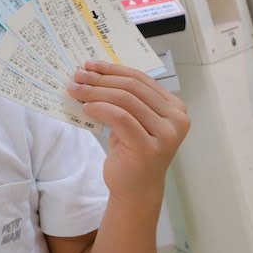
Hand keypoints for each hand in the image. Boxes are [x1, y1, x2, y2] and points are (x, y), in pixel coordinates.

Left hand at [68, 60, 188, 205]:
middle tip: (77, 76)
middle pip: (132, 88)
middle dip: (101, 79)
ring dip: (96, 92)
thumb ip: (123, 98)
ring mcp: (166, 134)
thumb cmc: (131, 151)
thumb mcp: (131, 119)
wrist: (136, 188)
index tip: (90, 64)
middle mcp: (176, 118)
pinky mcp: (149, 148)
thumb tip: (92, 73)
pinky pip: (120, 118)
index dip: (112, 69)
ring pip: (125, 100)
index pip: (140, 79)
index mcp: (174, 107)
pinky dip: (100, 108)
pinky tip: (86, 108)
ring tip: (76, 90)